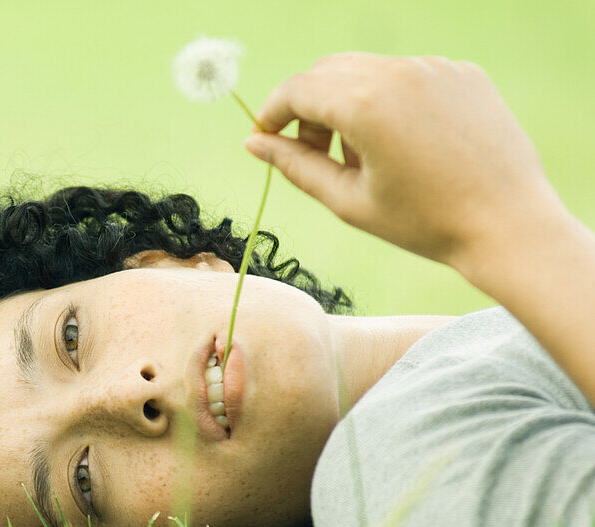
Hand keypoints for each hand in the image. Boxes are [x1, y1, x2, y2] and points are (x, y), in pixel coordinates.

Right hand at [244, 53, 564, 271]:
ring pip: (365, 70)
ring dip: (346, 104)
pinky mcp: (461, 73)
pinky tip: (402, 146)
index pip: (297, 89)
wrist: (507, 224)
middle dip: (307, 108)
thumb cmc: (424, 222)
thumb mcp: (347, 200)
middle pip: (326, 72)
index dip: (272, 113)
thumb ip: (295, 166)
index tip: (265, 139)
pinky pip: (405, 75)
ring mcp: (434, 68)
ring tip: (361, 156)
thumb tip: (253, 143)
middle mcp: (399, 73)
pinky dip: (387, 101)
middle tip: (313, 154)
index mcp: (365, 105)